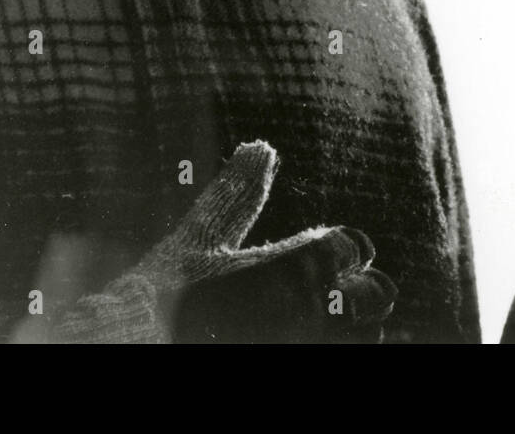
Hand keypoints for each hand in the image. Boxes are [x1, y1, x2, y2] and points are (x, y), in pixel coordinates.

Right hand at [51, 141, 395, 342]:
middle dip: (358, 293)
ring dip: (346, 327)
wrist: (137, 343)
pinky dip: (326, 348)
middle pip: (377, 295)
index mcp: (299, 263)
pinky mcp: (297, 368)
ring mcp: (310, 342)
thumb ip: (237, 193)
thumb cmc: (165, 293)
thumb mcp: (200, 236)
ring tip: (309, 322)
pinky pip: (341, 362)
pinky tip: (294, 341)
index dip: (343, 251)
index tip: (323, 258)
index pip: (354, 246)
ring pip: (366, 335)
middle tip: (323, 296)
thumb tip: (261, 145)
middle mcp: (315, 305)